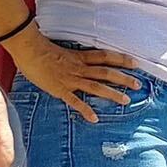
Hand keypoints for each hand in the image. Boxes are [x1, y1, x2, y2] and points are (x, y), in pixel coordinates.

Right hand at [9, 30, 140, 125]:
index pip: (105, 56)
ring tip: (126, 100)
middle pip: (106, 72)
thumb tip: (74, 58)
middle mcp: (79, 68)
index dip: (121, 59)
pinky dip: (85, 110)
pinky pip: (75, 101)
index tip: (135, 63)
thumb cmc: (40, 47)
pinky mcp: (60, 89)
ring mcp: (71, 79)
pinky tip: (95, 118)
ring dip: (112, 94)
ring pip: (97, 87)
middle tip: (138, 84)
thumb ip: (70, 56)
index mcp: (79, 56)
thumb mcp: (60, 49)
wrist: (28, 49)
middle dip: (123, 78)